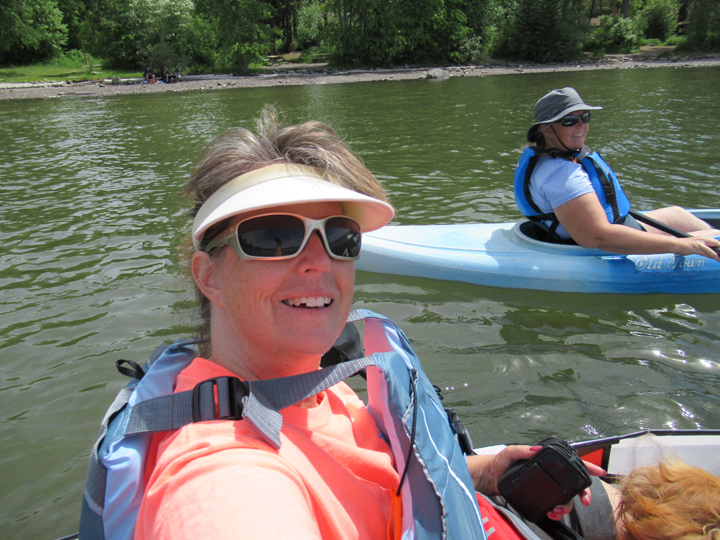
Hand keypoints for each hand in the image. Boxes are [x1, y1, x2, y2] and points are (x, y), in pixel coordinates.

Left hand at [467, 445, 605, 520]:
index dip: (587, 467)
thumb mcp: (509, 452)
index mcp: (545, 461)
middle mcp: (549, 475)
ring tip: (557, 510)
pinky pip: (554, 506)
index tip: (599, 472)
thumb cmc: (499, 462)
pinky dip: (556, 512)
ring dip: (566, 506)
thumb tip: (535, 449)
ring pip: (565, 498)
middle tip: (584, 501)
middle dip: (583, 493)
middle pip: (573, 484)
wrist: (489, 477)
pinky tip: (551, 513)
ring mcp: (545, 487)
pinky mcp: (539, 498)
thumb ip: (521, 450)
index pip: (570, 463)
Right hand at [674, 236, 719, 260]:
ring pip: (711, 250)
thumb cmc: (683, 246)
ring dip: (717, 256)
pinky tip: (715, 258)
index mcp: (702, 238)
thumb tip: (705, 254)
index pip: (714, 242)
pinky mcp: (697, 248)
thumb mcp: (693, 246)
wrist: (675, 244)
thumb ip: (700, 249)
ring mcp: (700, 244)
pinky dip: (711, 256)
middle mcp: (702, 240)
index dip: (718, 246)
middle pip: (716, 244)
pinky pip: (706, 253)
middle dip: (719, 250)